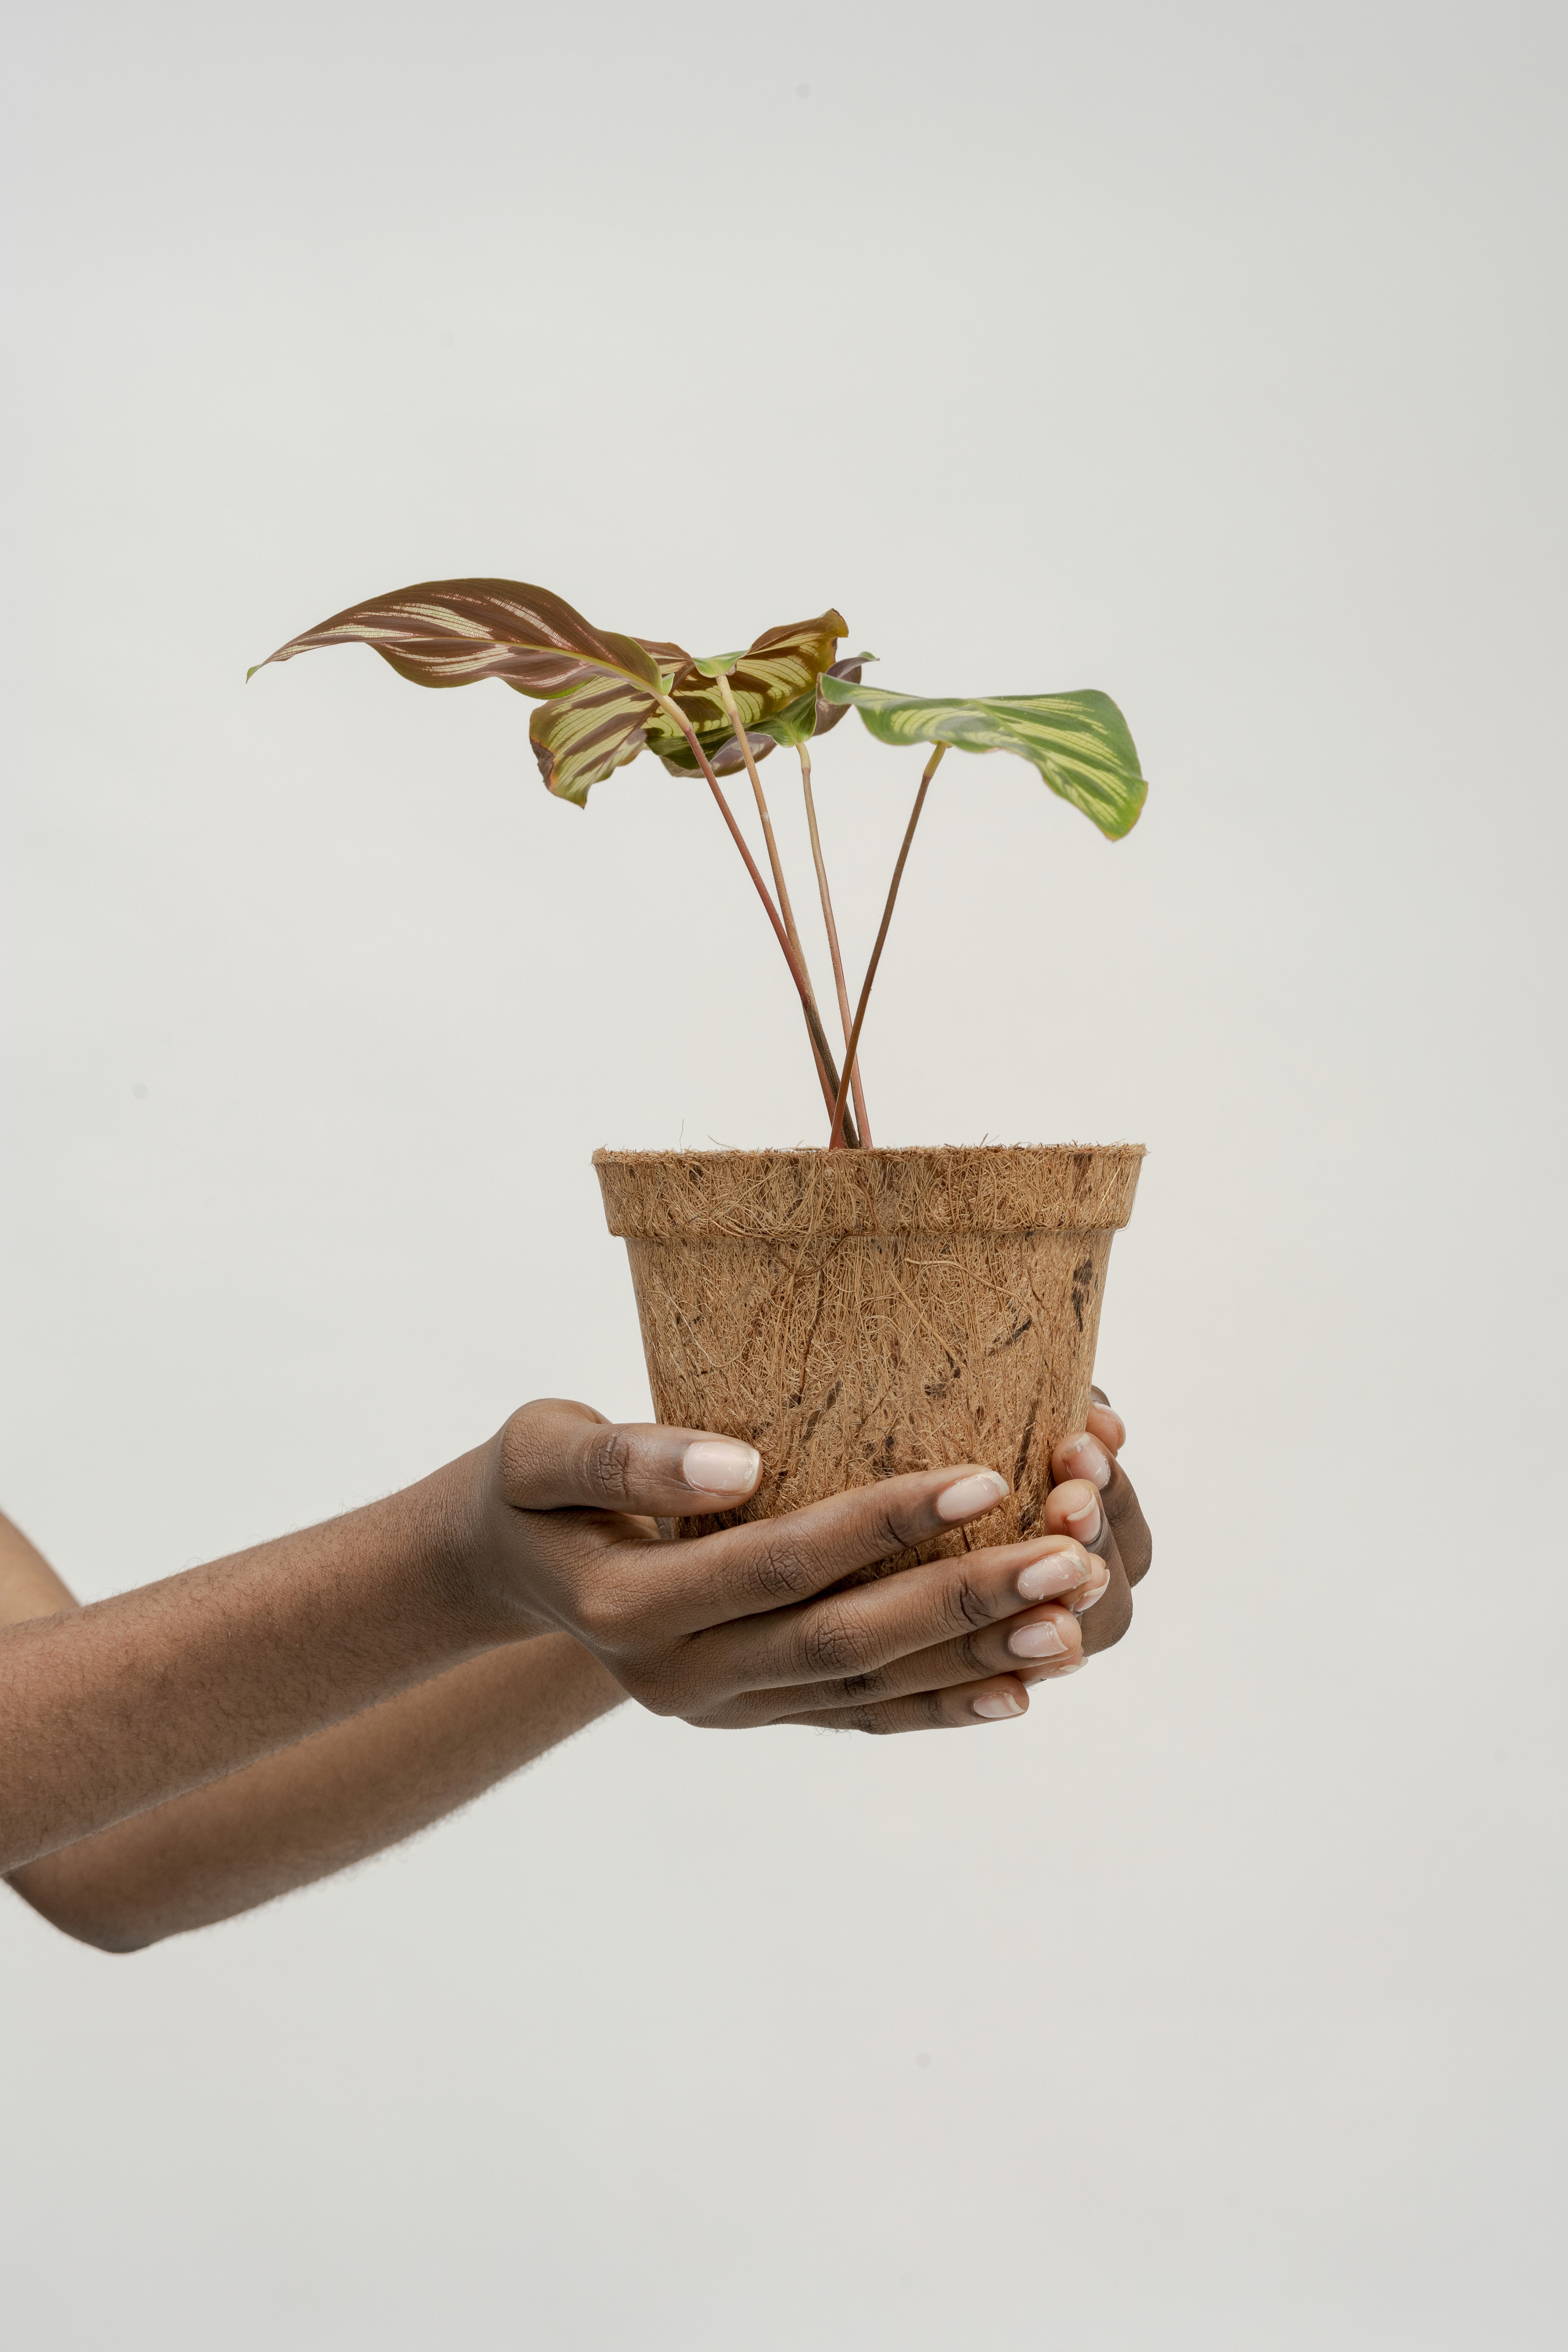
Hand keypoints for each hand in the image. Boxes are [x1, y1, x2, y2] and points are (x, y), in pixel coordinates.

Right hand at [461, 1394, 1149, 1732]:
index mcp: (628, 1608)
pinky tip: (1020, 1688)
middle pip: (843, 1639)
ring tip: (1075, 1617)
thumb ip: (623, 1457)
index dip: (881, 1522)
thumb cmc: (529, 1485)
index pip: (780, 1562)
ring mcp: (719, 1709)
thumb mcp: (542, 1449)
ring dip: (976, 1657)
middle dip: (963, 1600)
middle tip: (1068, 1556)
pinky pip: (858, 1719)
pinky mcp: (751, 1715)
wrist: (506, 1565)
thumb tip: (737, 1465)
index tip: (983, 1477)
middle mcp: (677, 1679)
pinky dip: (940, 1706)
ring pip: (865, 1689)